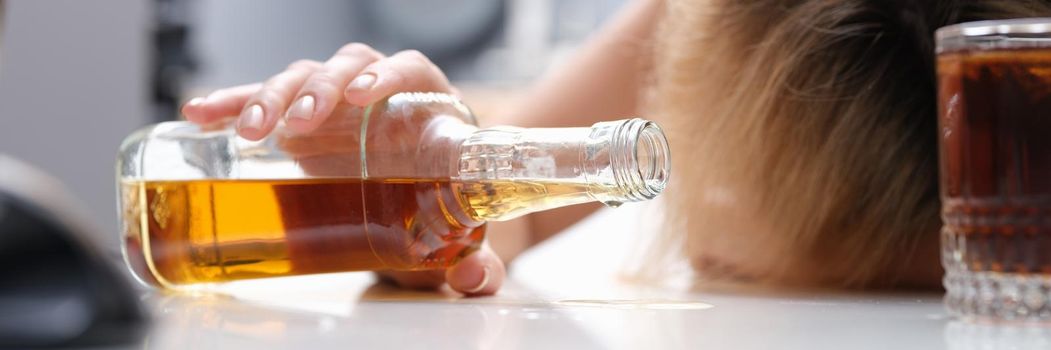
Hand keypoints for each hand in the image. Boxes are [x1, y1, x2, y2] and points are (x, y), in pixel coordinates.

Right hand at [181, 43, 503, 295]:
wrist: (420, 207)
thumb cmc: (443, 206)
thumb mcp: (459, 238)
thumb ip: (478, 263)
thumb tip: (474, 278)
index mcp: (426, 105)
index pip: (409, 71)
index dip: (388, 74)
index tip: (364, 94)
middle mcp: (379, 93)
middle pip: (349, 67)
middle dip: (320, 89)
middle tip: (300, 124)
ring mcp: (337, 103)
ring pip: (305, 77)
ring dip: (274, 95)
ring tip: (251, 129)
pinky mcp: (301, 120)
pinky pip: (265, 100)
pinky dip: (233, 103)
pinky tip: (202, 114)